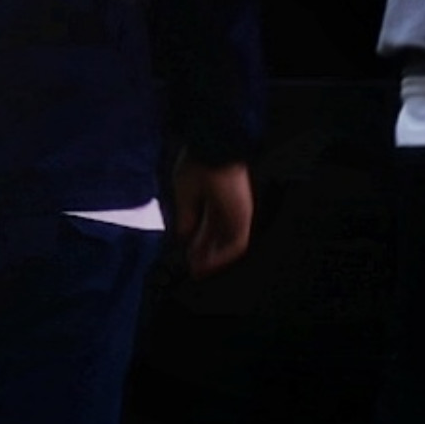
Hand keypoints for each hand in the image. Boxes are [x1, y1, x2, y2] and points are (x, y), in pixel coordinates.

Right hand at [170, 158, 253, 277]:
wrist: (212, 152)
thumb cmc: (196, 166)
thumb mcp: (184, 195)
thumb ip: (186, 217)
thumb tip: (182, 237)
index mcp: (210, 200)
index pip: (204, 227)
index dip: (194, 243)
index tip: (186, 255)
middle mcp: (224, 209)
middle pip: (216, 238)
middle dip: (204, 255)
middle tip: (193, 269)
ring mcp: (235, 214)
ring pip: (226, 244)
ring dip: (213, 259)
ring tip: (199, 271)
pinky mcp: (242, 218)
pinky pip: (236, 244)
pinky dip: (223, 256)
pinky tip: (210, 264)